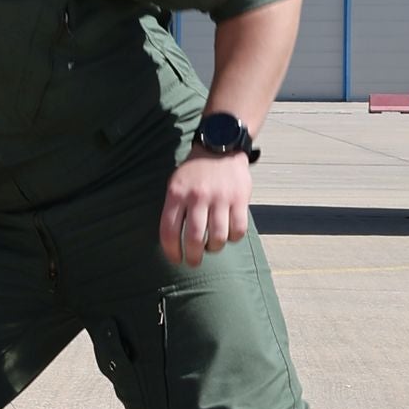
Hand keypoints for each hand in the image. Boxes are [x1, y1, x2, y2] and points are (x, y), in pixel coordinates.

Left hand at [159, 143, 256, 269]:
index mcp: (177, 194)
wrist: (220, 146)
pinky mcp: (240, 198)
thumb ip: (173, 209)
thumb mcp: (175, 184)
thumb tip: (172, 241)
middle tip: (193, 262)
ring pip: (218, 237)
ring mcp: (220, 198)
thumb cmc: (194, 171)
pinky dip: (233, 238)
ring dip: (214, 249)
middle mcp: (198, 197)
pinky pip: (238, 229)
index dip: (171, 251)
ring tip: (211, 247)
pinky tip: (228, 235)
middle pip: (194, 239)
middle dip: (193, 257)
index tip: (176, 259)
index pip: (169, 231)